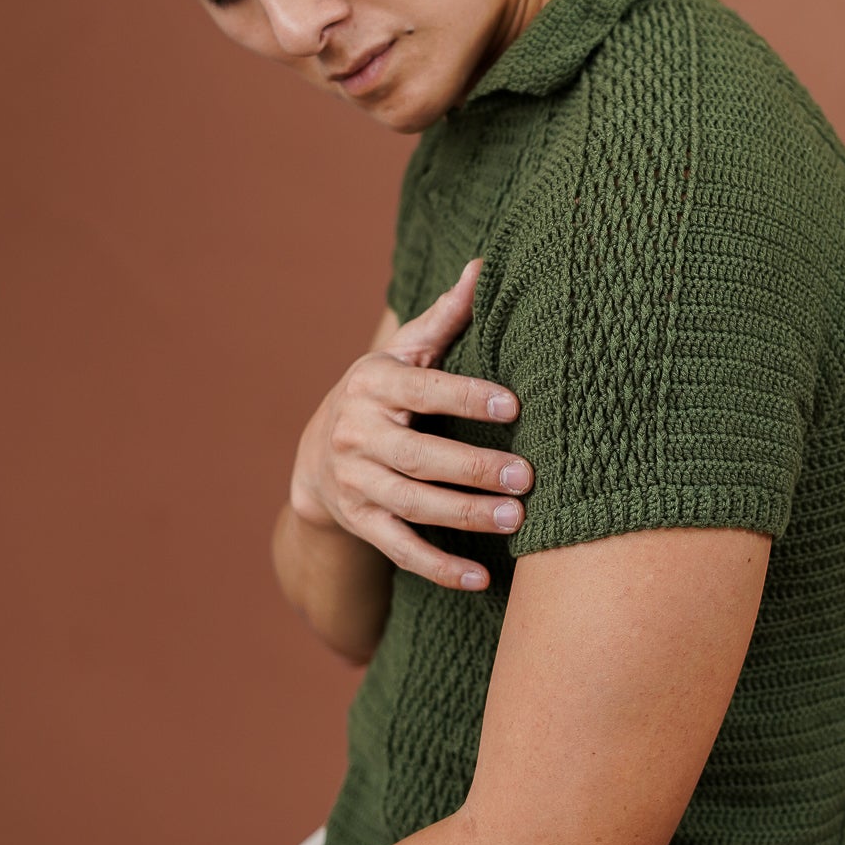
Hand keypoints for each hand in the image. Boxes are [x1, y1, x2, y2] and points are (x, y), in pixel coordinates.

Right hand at [288, 257, 532, 591]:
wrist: (317, 456)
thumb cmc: (383, 393)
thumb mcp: (404, 351)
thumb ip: (445, 319)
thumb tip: (484, 265)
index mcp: (373, 382)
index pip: (423, 389)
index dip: (467, 397)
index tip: (514, 405)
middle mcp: (358, 433)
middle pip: (420, 456)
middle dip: (474, 468)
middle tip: (527, 476)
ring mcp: (356, 483)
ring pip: (413, 505)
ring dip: (466, 516)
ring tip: (517, 519)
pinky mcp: (361, 523)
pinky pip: (402, 550)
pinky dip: (440, 568)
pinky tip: (481, 579)